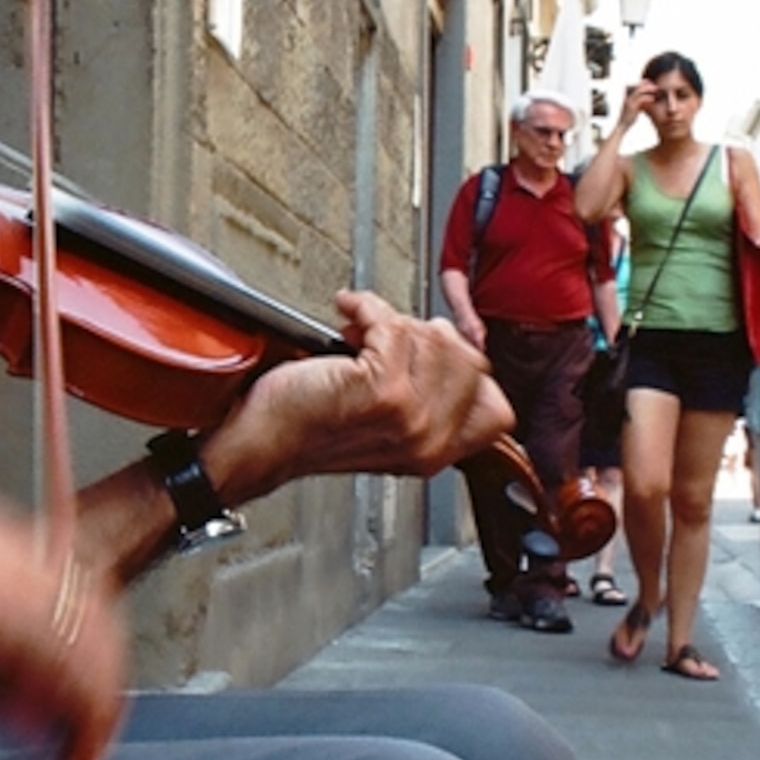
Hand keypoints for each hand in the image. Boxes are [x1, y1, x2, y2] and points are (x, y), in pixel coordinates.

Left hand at [211, 290, 510, 499]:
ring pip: (433, 338)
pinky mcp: (382, 391)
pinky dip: (367, 307)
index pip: (496, 408)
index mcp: (437, 451)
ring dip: (391, 321)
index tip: (436, 351)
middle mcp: (430, 440)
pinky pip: (393, 325)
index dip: (469, 368)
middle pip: (470, 359)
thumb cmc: (308, 427)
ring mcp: (410, 417)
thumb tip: (446, 346)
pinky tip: (348, 314)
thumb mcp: (386, 426)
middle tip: (388, 336)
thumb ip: (426, 401)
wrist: (263, 441)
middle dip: (426, 334)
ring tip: (362, 331)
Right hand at [618, 80, 657, 124]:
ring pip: (640, 91)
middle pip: (638, 86)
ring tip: (656, 90)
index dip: (644, 83)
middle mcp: (628, 97)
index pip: (636, 85)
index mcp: (627, 96)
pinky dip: (648, 97)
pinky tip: (653, 99)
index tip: (652, 83)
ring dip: (649, 89)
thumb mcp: (634, 108)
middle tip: (656, 87)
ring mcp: (629, 101)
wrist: (622, 125)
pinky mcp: (631, 106)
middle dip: (648, 85)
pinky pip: (641, 99)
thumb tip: (649, 99)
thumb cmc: (629, 118)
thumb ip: (640, 103)